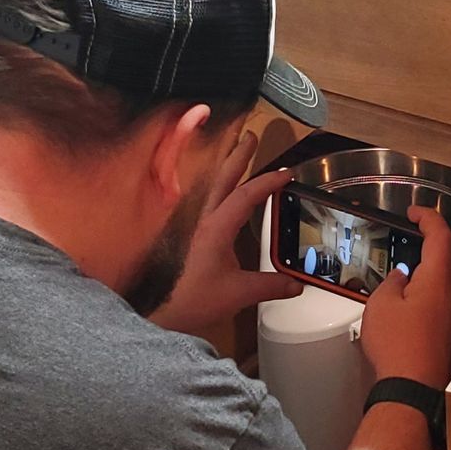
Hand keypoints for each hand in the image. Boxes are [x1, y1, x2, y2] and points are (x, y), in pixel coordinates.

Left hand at [149, 131, 302, 337]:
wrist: (155, 313)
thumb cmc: (190, 300)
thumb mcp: (238, 294)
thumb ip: (270, 286)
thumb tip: (295, 285)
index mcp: (217, 228)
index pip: (247, 195)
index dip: (269, 181)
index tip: (286, 173)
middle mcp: (200, 220)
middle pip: (222, 178)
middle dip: (238, 156)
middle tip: (250, 136)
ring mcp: (188, 225)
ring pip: (207, 186)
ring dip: (222, 167)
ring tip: (233, 153)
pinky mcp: (180, 235)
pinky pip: (196, 201)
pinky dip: (208, 189)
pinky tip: (212, 191)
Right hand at [359, 205, 450, 388]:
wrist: (411, 387)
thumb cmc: (397, 347)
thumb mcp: (381, 304)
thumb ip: (391, 282)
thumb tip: (400, 276)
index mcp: (438, 281)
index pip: (441, 236)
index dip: (429, 217)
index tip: (414, 212)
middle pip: (449, 256)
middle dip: (431, 241)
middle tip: (411, 235)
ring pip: (445, 280)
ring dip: (428, 267)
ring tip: (404, 267)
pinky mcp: (445, 332)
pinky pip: (439, 300)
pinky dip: (426, 289)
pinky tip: (406, 298)